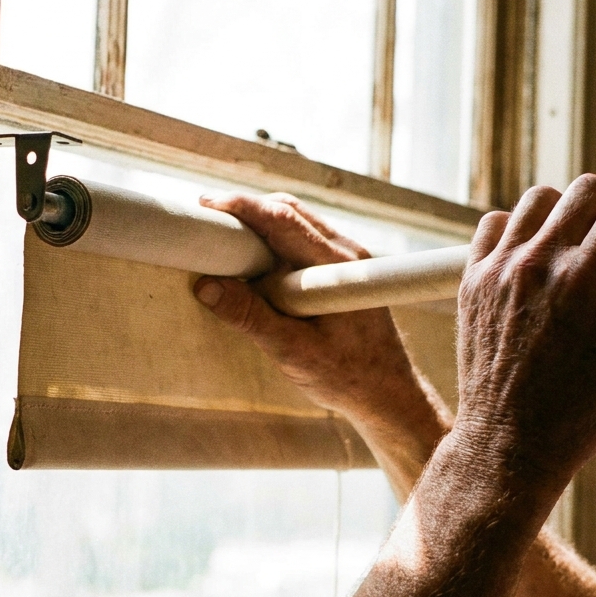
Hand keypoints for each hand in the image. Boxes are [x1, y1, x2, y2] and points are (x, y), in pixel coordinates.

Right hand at [192, 193, 448, 440]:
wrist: (389, 393)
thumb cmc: (348, 377)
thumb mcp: (293, 352)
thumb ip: (251, 318)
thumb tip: (206, 287)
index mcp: (337, 268)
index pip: (283, 220)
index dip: (243, 206)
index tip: (207, 203)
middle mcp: (348, 253)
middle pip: (291, 210)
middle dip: (247, 207)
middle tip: (207, 213)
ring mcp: (350, 259)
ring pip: (299, 222)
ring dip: (262, 221)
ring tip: (225, 232)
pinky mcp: (346, 270)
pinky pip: (307, 240)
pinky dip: (277, 239)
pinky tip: (255, 257)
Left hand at [452, 175, 595, 484]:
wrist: (507, 446)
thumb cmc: (579, 414)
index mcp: (588, 282)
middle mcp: (540, 264)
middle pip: (588, 188)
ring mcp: (500, 269)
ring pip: (540, 197)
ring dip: (568, 212)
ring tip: (581, 250)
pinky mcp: (472, 280)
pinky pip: (496, 222)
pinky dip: (521, 229)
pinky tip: (538, 260)